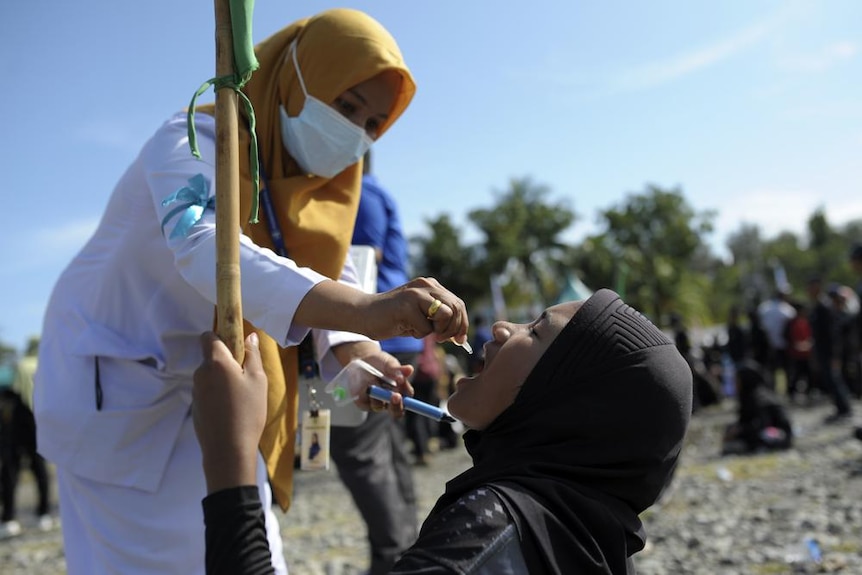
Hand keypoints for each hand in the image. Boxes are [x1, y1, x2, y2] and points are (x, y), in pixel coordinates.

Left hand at [192, 332, 266, 493]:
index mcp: (216, 362)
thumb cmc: (248, 411)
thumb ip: (253, 355)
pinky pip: (208, 392)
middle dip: (226, 362)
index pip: (208, 336)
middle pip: (211, 358)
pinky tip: (232, 411)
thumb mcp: (258, 381)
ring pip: (210, 376)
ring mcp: (196, 391)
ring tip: (242, 398)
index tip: (236, 347)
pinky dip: (218, 395)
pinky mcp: (195, 407)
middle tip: (247, 378)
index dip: (221, 336)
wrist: (228, 449)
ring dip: (223, 380)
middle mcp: (201, 373)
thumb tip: (250, 336)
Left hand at [331, 342, 413, 417]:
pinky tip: (364, 382)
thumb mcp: (389, 363)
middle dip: (396, 405)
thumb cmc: (381, 363)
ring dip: (377, 392)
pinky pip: (365, 401)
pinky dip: (365, 391)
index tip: (403, 392)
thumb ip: (398, 369)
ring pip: (378, 405)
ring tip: (373, 378)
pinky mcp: (363, 403)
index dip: (408, 402)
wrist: (362, 359)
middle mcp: (390, 401)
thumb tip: (410, 370)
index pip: (408, 403)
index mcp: (401, 393)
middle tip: (396, 396)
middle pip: (396, 411)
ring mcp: (376, 403)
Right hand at [370, 277, 468, 343]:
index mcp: (430, 286)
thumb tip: (461, 335)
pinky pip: (426, 328)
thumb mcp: (421, 316)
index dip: (462, 323)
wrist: (364, 314)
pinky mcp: (406, 305)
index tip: (460, 339)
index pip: (457, 303)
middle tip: (441, 339)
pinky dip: (418, 334)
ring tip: (421, 331)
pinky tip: (404, 328)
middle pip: (456, 308)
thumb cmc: (394, 319)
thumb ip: (440, 320)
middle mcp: (425, 285)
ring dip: (438, 331)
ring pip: (446, 315)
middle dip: (453, 329)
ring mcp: (416, 294)